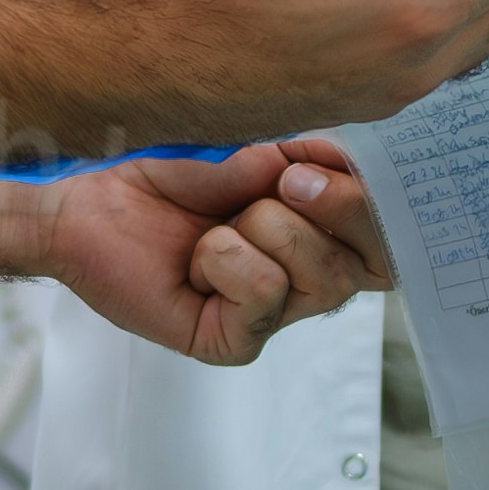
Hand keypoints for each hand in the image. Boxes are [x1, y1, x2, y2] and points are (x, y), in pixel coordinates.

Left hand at [39, 138, 381, 370]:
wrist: (92, 196)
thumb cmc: (169, 172)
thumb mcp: (259, 148)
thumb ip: (316, 160)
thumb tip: (360, 163)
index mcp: (325, 232)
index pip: (396, 238)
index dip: (386, 205)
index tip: (351, 164)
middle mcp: (309, 278)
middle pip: (376, 262)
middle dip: (335, 206)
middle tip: (280, 183)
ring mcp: (274, 314)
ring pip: (322, 277)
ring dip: (265, 229)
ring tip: (220, 226)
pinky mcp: (234, 341)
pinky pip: (264, 294)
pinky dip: (227, 260)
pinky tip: (197, 260)